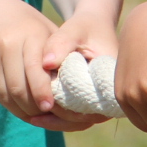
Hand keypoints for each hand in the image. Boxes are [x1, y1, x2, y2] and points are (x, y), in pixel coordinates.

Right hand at [0, 0, 59, 123]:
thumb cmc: (25, 25)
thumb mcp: (45, 30)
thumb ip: (60, 54)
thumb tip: (75, 88)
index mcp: (29, 33)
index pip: (35, 70)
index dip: (43, 92)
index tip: (50, 107)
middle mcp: (6, 43)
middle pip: (19, 88)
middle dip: (33, 107)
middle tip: (45, 114)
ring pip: (5, 95)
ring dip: (20, 110)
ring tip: (33, 113)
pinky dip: (7, 103)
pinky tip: (18, 104)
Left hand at [35, 8, 119, 130]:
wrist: (94, 25)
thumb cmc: (84, 27)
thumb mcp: (73, 29)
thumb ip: (60, 43)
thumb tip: (45, 63)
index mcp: (114, 79)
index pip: (93, 105)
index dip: (68, 110)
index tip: (44, 106)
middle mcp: (114, 94)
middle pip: (87, 118)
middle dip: (60, 119)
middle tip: (33, 116)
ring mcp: (105, 100)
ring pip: (81, 121)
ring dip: (58, 122)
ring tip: (32, 118)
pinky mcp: (94, 101)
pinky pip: (78, 116)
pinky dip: (59, 117)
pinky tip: (37, 116)